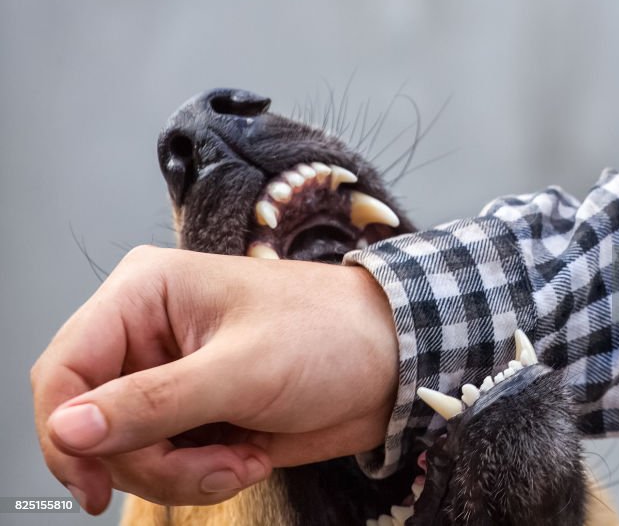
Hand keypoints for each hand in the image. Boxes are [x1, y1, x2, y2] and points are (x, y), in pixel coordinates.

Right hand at [30, 245, 397, 514]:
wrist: (393, 363)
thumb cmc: (332, 335)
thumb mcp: (243, 370)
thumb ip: (153, 404)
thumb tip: (68, 430)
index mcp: (146, 294)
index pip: (64, 367)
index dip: (64, 432)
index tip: (94, 484)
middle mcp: (148, 333)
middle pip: (90, 423)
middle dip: (147, 461)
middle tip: (212, 465)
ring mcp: (169, 377)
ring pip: (126, 453)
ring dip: (180, 474)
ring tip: (240, 459)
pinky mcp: (193, 413)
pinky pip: (164, 466)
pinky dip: (200, 477)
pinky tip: (247, 457)